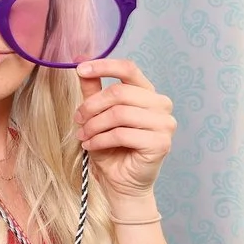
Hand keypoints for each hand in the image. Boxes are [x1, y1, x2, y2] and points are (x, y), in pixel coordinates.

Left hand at [74, 60, 173, 210]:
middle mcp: (161, 105)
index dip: (104, 66)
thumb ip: (93, 90)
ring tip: (84, 135)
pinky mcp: (161, 143)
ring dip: (94, 125)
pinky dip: (100, 140)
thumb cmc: (111, 148)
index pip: (129, 69)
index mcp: (147, 93)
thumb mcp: (96, 116)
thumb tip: (80, 61)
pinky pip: (122, 134)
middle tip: (78, 119)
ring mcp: (165, 124)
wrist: (121, 181)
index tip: (79, 68)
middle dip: (91, 106)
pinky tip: (91, 146)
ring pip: (119, 113)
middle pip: (119, 92)